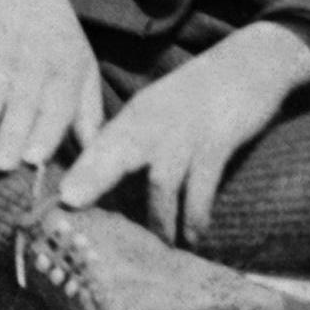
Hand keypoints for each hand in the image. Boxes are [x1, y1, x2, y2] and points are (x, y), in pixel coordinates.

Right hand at [0, 0, 103, 173]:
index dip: (45, 133)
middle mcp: (34, 63)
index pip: (56, 107)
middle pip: (21, 105)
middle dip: (9, 136)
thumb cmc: (60, 40)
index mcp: (66, 72)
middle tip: (0, 167)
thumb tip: (97, 160)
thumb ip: (88, 115)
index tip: (34, 161)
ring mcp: (1, 54)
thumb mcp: (83, 70)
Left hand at [57, 23, 309, 245]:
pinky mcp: (218, 142)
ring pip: (160, 179)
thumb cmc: (199, 97)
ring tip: (158, 245)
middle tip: (72, 203)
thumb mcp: (159, 111)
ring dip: (157, 217)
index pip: (99, 142)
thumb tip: (111, 177)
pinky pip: (202, 184)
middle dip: (92, 177)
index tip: (58, 195)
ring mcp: (185, 133)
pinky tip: (193, 235)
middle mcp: (153, 122)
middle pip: (116, 151)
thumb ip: (135, 139)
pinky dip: (196, 213)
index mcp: (135, 115)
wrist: (251, 64)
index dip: (79, 167)